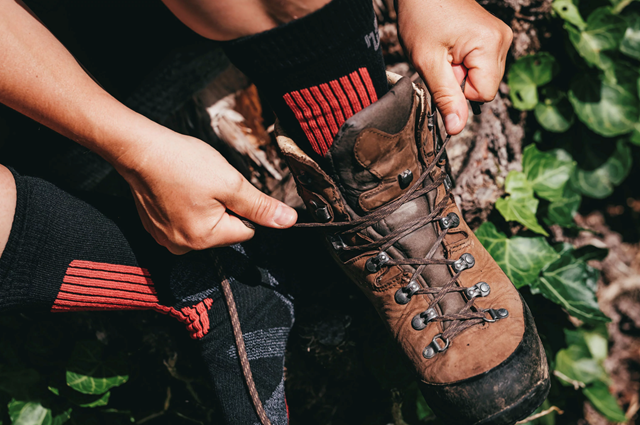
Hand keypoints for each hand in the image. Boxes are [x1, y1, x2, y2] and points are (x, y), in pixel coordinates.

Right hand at [116, 132, 297, 253]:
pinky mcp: (156, 227)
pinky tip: (178, 188)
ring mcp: (166, 238)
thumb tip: (289, 221)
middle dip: (223, 207)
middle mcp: (183, 247)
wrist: (139, 149)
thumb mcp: (231, 183)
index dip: (242, 206)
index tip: (225, 188)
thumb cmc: (183, 162)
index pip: (246, 231)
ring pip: (206, 225)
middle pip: (225, 230)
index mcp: (203, 239)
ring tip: (190, 184)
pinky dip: (186, 205)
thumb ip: (261, 206)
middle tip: (206, 183)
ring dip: (205, 206)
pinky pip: (185, 220)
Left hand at [397, 0, 512, 133]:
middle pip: (485, 87)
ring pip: (482, 78)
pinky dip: (463, 63)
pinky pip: (480, 66)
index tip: (444, 71)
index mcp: (491, 44)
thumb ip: (445, 97)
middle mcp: (503, 40)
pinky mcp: (493, 37)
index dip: (459, 91)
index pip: (484, 95)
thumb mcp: (427, 62)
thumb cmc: (421, 15)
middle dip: (459, 81)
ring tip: (445, 50)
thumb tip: (457, 129)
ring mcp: (500, 37)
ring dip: (460, 73)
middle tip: (442, 59)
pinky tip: (451, 46)